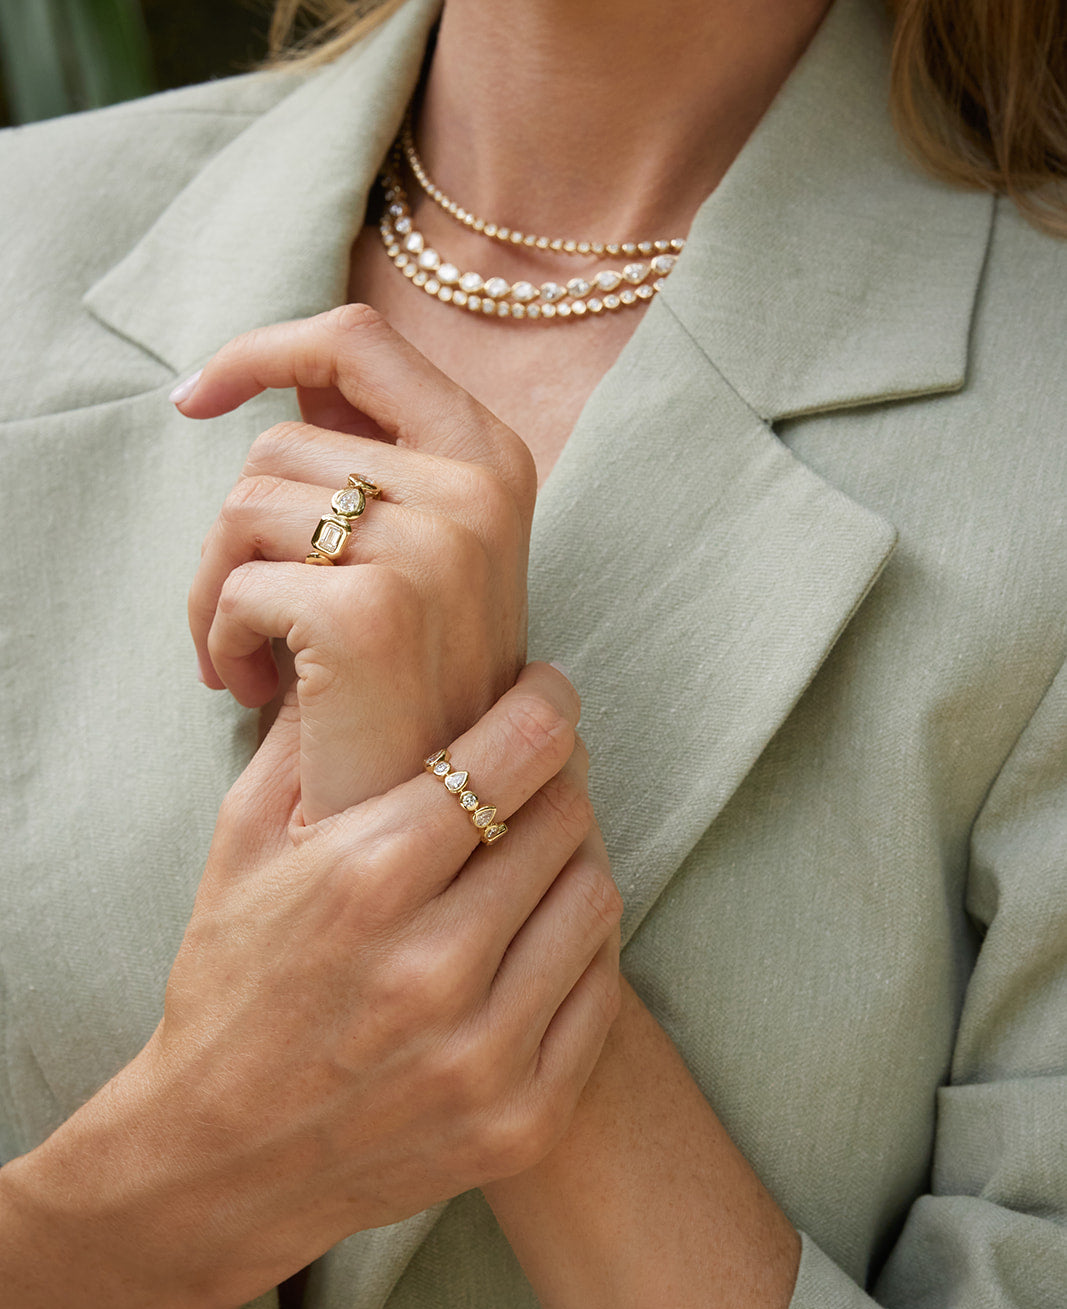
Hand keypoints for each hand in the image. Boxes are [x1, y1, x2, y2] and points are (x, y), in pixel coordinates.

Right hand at [73, 663, 620, 1308]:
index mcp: (365, 880)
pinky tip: (538, 937)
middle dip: (553, 783)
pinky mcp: (520, 1119)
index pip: (515, 755)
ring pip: (595, 898)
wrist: (220, 1164)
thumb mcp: (239, 847)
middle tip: (530, 784)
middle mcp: (433, 966)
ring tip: (532, 862)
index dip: (544, 706)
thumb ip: (306, 741)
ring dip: (573, 863)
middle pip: (566, 819)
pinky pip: (602, 993)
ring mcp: (483, 1052)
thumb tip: (363, 654)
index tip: (546, 697)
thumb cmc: (230, 988)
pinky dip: (581, 950)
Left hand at [182, 304, 535, 820]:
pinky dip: (218, 639)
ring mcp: (434, 547)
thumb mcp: (419, 553)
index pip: (357, 342)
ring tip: (243, 654)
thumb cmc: (411, 686)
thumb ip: (372, 458)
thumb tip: (287, 373)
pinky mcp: (373, 612)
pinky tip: (245, 689)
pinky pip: (237, 583)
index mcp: (493, 459)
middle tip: (237, 605)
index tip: (195, 399)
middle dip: (232, 528)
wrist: (438, 812)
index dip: (262, 351)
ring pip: (244, 506)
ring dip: (216, 587)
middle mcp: (477, 490)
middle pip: (278, 440)